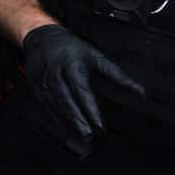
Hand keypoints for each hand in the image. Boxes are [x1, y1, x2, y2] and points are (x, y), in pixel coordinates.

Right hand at [22, 24, 142, 139]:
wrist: (41, 37)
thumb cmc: (71, 49)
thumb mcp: (96, 57)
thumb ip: (117, 76)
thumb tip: (140, 93)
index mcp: (72, 64)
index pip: (81, 91)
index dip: (90, 111)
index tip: (99, 126)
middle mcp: (55, 73)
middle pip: (65, 100)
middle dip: (77, 120)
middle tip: (89, 136)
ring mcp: (42, 81)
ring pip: (54, 106)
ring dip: (66, 123)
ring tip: (80, 137)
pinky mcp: (34, 87)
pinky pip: (44, 106)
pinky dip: (55, 119)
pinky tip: (65, 129)